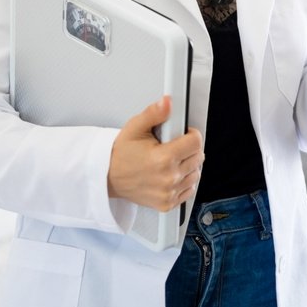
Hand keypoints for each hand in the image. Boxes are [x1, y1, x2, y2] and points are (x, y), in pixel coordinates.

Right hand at [107, 95, 202, 211]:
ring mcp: (169, 193)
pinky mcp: (168, 204)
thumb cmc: (121, 154)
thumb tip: (167, 102)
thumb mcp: (135, 128)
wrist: (108, 178)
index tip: (183, 133)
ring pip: (196, 174)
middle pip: (198, 157)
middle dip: (189, 148)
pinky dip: (184, 181)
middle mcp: (168, 178)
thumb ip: (154, 113)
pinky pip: (189, 189)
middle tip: (174, 145)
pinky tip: (171, 174)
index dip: (191, 134)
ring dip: (188, 165)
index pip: (196, 142)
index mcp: (163, 158)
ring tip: (172, 160)